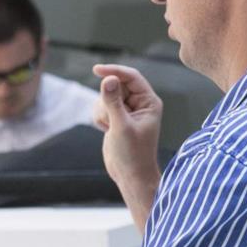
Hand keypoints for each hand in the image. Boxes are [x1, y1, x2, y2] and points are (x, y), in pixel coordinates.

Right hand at [93, 64, 162, 231]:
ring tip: (110, 128)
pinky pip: (101, 106)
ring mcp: (127, 110)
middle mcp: (140, 103)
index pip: (131, 77)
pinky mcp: (116, 117)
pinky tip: (106, 130)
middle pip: (116, 85)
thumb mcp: (121, 127)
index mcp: (149, 102)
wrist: (130, 176)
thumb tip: (107, 78)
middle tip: (110, 120)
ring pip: (106, 96)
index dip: (114, 71)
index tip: (97, 70)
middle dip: (107, 99)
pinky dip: (99, 117)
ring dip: (102, 110)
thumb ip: (113, 102)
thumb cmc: (132, 154)